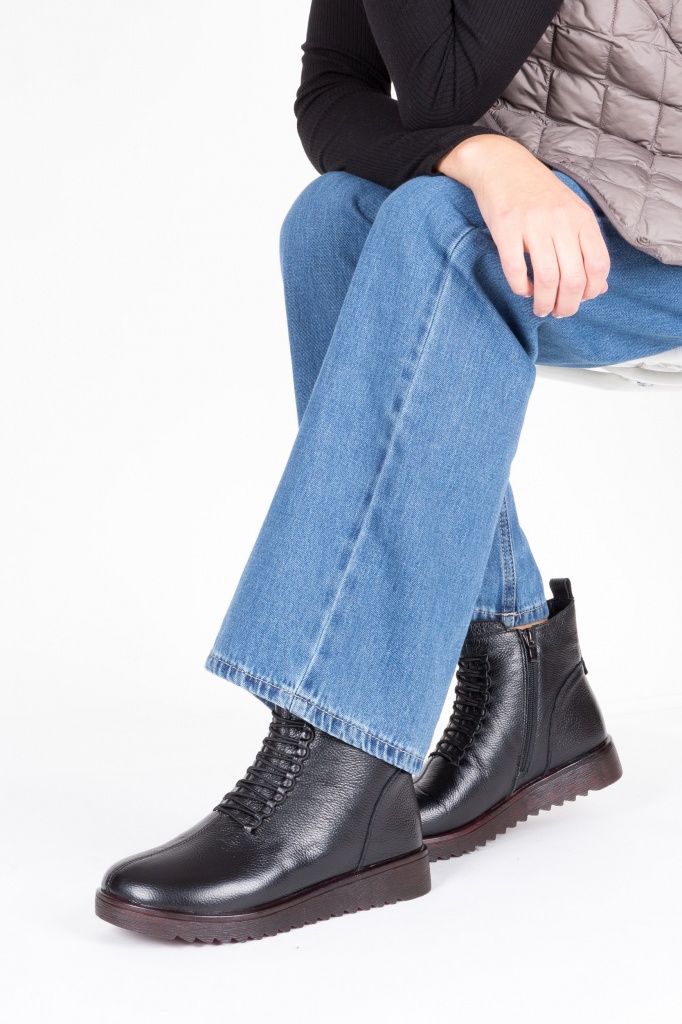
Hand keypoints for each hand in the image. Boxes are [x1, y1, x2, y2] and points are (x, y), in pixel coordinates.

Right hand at [435, 135, 609, 317]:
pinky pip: (516, 270)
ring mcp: (533, 223)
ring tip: (540, 308)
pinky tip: (523, 289)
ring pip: (547, 278)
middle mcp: (561, 220)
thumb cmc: (538, 194)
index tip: (579, 299)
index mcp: (581, 218)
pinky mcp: (506, 228)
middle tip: (558, 312)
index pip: (598, 265)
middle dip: (567, 305)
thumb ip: (586, 248)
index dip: (591, 291)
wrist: (502, 164)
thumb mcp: (570, 214)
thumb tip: (599, 288)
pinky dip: (520, 288)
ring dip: (544, 302)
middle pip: (573, 278)